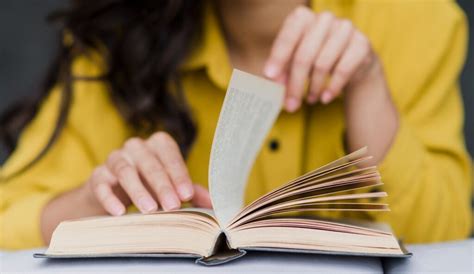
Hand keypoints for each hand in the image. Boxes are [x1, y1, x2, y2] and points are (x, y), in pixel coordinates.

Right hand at [84, 131, 211, 215]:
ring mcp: (115, 159)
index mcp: (158, 145)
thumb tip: (214, 204)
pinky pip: (101, 184)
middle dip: (162, 185)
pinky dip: (109, 198)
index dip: (179, 174)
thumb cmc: (150, 185)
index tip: (187, 195)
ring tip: (149, 209)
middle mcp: (136, 147)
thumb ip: (191, 192)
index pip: (169, 155)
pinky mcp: (97, 176)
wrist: (113, 191)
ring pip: (125, 171)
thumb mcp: (172, 186)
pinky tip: (119, 212)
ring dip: (138, 191)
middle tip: (173, 206)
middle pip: (149, 163)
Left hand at [264, 6, 378, 111]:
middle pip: (304, 55)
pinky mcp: (361, 43)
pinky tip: (325, 98)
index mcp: (303, 17)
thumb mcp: (295, 62)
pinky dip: (332, 87)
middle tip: (290, 105)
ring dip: (314, 88)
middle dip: (295, 84)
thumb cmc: (316, 58)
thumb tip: (273, 83)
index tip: (270, 77)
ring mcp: (345, 28)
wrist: (353, 60)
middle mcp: (324, 18)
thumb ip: (282, 70)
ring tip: (310, 99)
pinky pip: (343, 70)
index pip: (288, 35)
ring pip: (322, 64)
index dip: (278, 57)